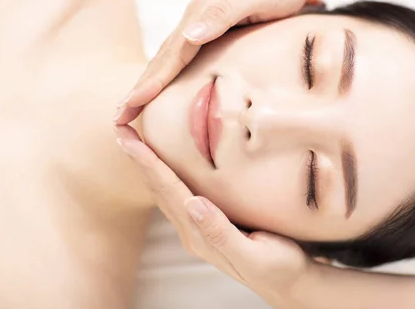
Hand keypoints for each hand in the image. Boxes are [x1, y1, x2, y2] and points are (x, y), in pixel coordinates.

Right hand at [114, 0, 325, 124]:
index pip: (171, 55)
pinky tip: (166, 86)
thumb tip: (188, 36)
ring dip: (151, 81)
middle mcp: (196, 17)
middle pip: (163, 57)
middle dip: (141, 87)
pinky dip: (170, 73)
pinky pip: (185, 55)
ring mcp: (204, 22)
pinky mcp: (214, 27)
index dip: (151, 82)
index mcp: (201, 12)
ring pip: (170, 56)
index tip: (131, 106)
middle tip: (120, 116)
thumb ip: (222, 15)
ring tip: (134, 105)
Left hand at [114, 124, 311, 307]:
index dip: (149, 164)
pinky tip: (165, 165)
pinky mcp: (210, 226)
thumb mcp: (254, 255)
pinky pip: (180, 195)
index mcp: (200, 235)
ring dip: (148, 166)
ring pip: (166, 191)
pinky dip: (166, 175)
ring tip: (134, 141)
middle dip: (139, 159)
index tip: (130, 139)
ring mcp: (199, 229)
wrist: (293, 286)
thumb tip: (194, 202)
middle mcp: (193, 232)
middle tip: (121, 128)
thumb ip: (221, 232)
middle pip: (159, 189)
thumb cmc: (280, 269)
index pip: (170, 191)